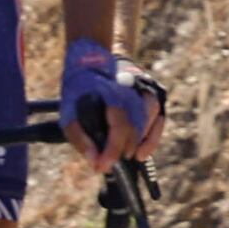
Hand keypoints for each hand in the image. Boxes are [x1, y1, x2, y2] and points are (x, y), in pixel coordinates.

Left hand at [64, 40, 161, 164]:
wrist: (95, 60)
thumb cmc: (81, 90)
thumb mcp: (69, 111)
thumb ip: (80, 138)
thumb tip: (94, 162)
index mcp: (112, 91)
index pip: (119, 125)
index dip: (112, 149)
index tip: (103, 167)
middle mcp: (134, 88)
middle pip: (136, 125)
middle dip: (125, 148)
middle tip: (112, 163)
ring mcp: (147, 88)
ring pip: (153, 119)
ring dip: (144, 142)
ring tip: (132, 157)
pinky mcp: (155, 92)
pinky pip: (160, 117)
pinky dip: (154, 136)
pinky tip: (143, 152)